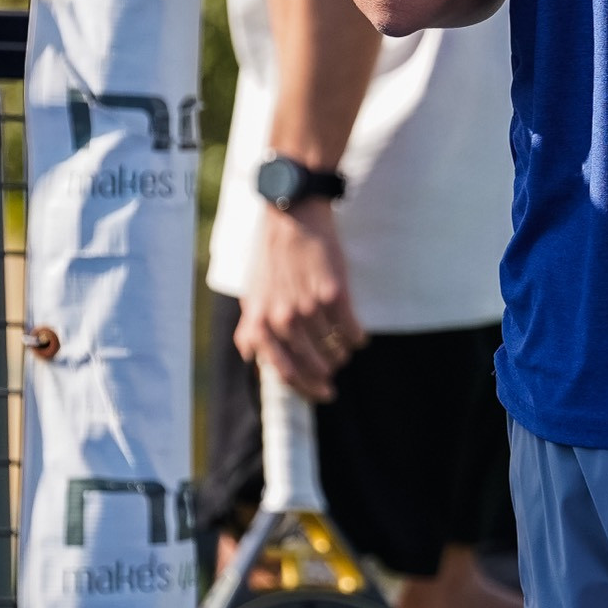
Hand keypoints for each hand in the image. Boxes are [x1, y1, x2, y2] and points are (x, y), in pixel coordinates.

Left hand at [235, 198, 365, 400]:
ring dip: (343, 352)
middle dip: (328, 372)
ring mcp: (309, 309)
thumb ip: (250, 328)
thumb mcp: (251, 294)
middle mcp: (283, 321)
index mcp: (260, 325)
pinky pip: (352, 330)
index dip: (307, 389)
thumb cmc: (271, 255)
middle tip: (336, 368)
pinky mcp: (335, 294)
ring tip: (345, 345)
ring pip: (336, 350)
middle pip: (314, 366)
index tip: (322, 392)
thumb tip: (249, 355)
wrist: (292, 215)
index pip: (286, 373)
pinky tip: (358, 333)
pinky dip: (358, 336)